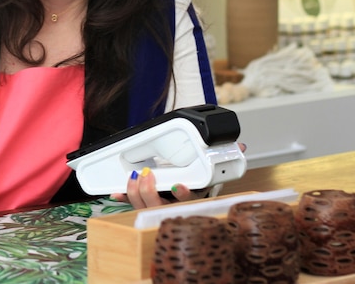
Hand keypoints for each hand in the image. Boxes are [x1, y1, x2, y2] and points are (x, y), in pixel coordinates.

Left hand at [111, 143, 246, 208]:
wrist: (190, 195)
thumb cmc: (197, 182)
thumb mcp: (211, 172)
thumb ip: (223, 158)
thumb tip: (239, 147)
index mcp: (191, 199)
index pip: (188, 200)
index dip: (183, 195)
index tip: (177, 186)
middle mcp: (174, 207)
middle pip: (160, 206)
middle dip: (151, 192)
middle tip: (147, 175)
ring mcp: (159, 207)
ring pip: (144, 206)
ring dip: (136, 193)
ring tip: (135, 177)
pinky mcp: (146, 204)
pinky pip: (133, 204)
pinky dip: (124, 198)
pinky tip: (115, 193)